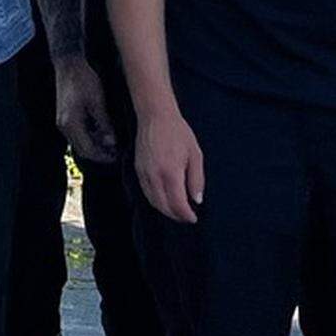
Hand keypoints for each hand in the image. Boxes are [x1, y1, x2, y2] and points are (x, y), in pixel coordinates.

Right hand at [53, 55, 122, 164]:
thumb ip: (104, 123)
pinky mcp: (65, 116)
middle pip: (82, 149)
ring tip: (111, 144)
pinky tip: (101, 132)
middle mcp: (64, 126)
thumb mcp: (97, 101)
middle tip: (116, 154)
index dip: (103, 156)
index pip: (87, 149)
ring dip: (94, 146)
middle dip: (99, 154)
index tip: (116, 156)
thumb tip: (111, 142)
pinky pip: (77, 134)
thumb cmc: (83, 79)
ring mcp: (63, 121)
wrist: (69, 64)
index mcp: (71, 123)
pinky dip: (89, 137)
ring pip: (79, 143)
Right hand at [137, 109, 205, 223]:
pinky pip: (146, 192)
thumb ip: (196, 179)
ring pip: (153, 201)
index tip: (193, 218)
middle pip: (164, 206)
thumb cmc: (178, 133)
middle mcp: (155, 176)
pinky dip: (155, 200)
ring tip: (176, 211)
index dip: (186, 215)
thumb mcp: (195, 154)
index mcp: (171, 172)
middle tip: (186, 217)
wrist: (155, 117)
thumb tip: (197, 200)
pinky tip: (164, 199)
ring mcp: (144, 174)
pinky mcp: (138, 170)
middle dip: (176, 215)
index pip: (177, 203)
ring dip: (165, 210)